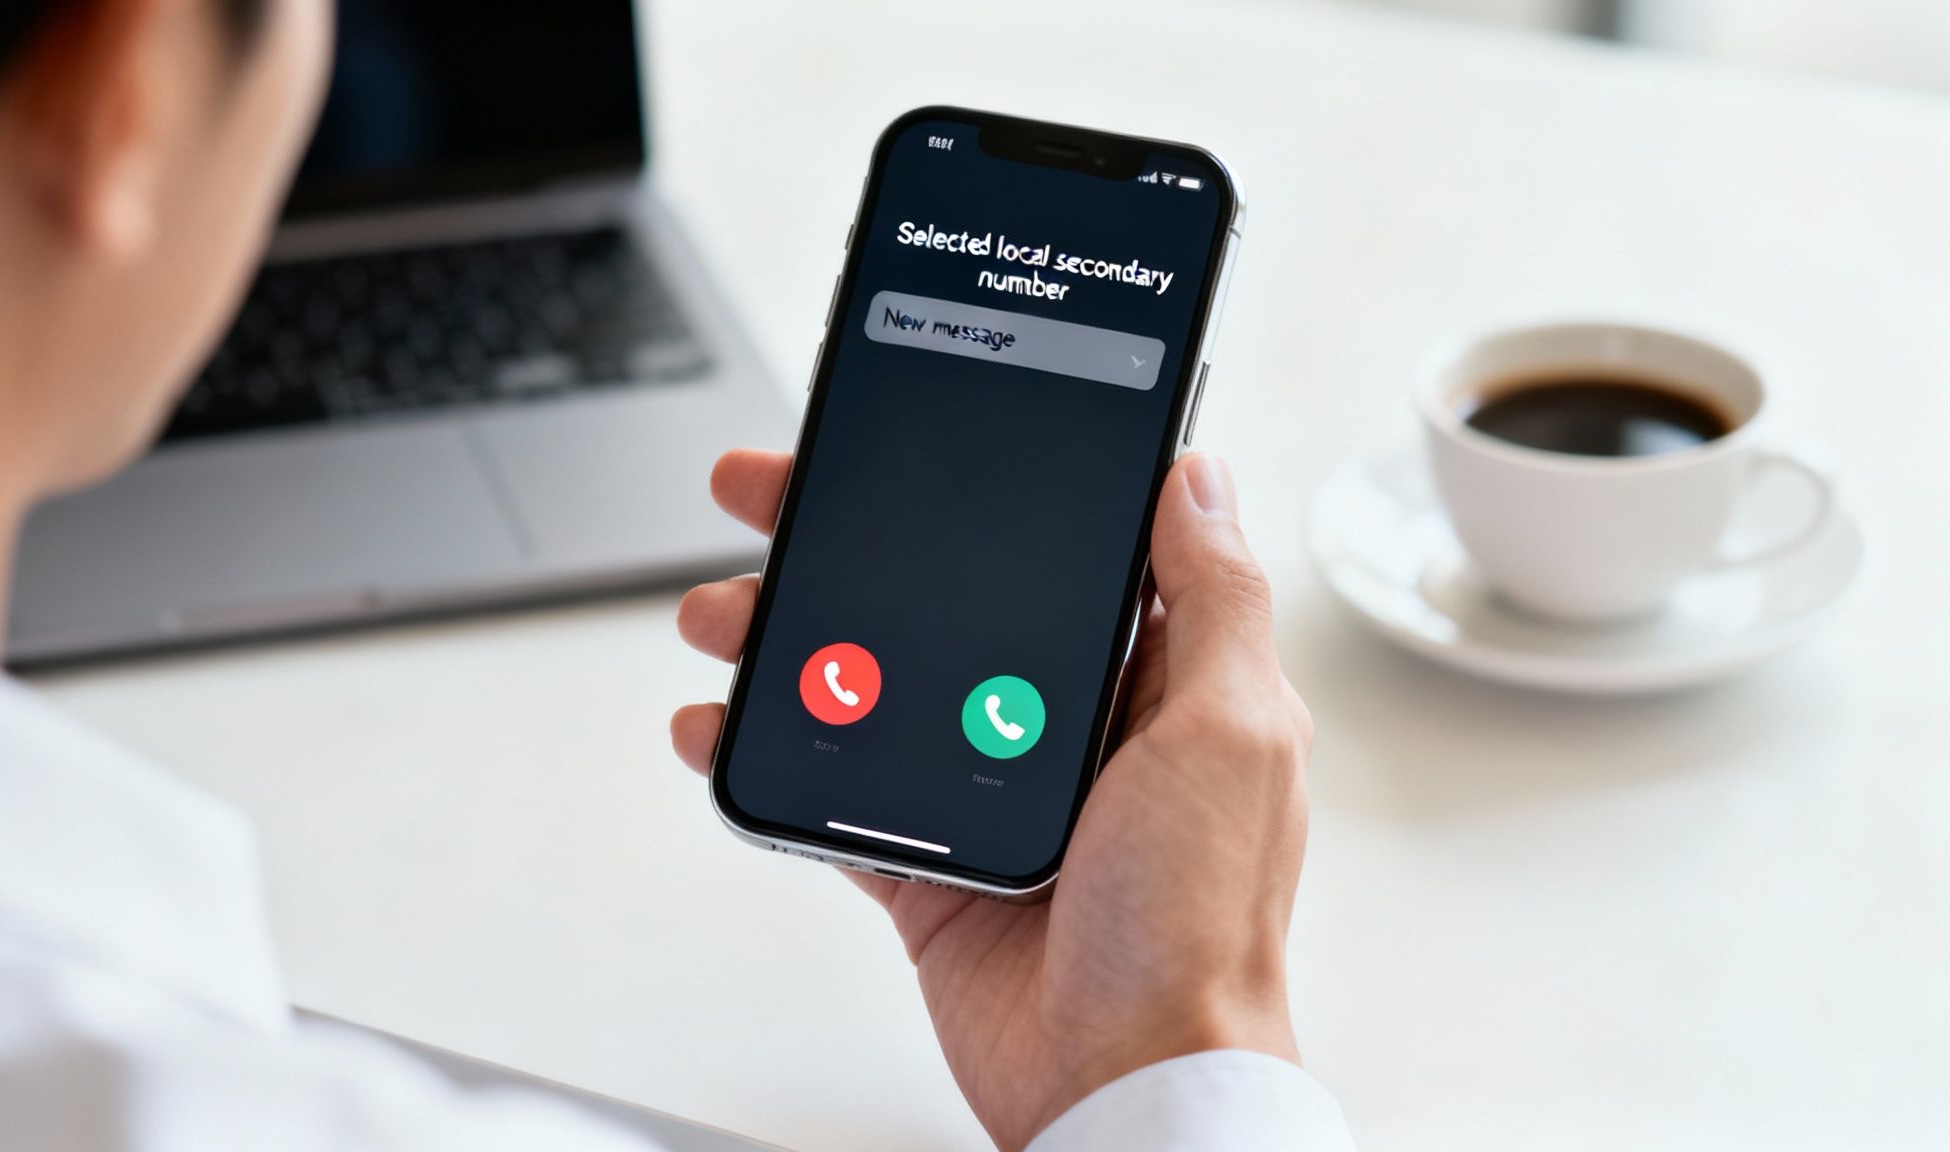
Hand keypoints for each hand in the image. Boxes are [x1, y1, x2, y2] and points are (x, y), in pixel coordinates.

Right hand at [672, 451, 1313, 1150]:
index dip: (978, 486)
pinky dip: (768, 749)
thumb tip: (1198, 477)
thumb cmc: (1199, 927)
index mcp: (1155, 680)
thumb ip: (1213, 600)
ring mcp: (990, 790)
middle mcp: (1069, 724)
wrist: (1123, 1081)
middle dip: (844, 544)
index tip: (902, 439)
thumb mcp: (1232, 734)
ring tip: (720, 614)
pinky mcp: (930, 862)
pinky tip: (717, 720)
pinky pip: (832, 787)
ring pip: (871, 680)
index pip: (1053, 549)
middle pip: (941, 600)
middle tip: (764, 495)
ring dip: (784, 636)